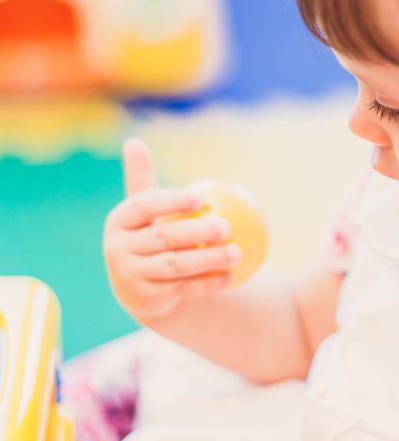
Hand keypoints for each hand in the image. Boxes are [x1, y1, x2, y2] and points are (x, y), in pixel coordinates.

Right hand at [104, 137, 242, 320]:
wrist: (139, 288)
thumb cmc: (147, 234)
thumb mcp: (142, 210)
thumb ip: (141, 178)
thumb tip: (132, 140)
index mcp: (118, 221)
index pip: (142, 206)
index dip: (170, 201)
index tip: (200, 198)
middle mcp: (118, 249)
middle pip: (162, 238)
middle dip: (196, 231)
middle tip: (226, 225)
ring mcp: (131, 277)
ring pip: (175, 266)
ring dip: (208, 259)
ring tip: (237, 253)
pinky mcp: (147, 300)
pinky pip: (183, 290)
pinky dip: (208, 284)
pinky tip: (232, 277)